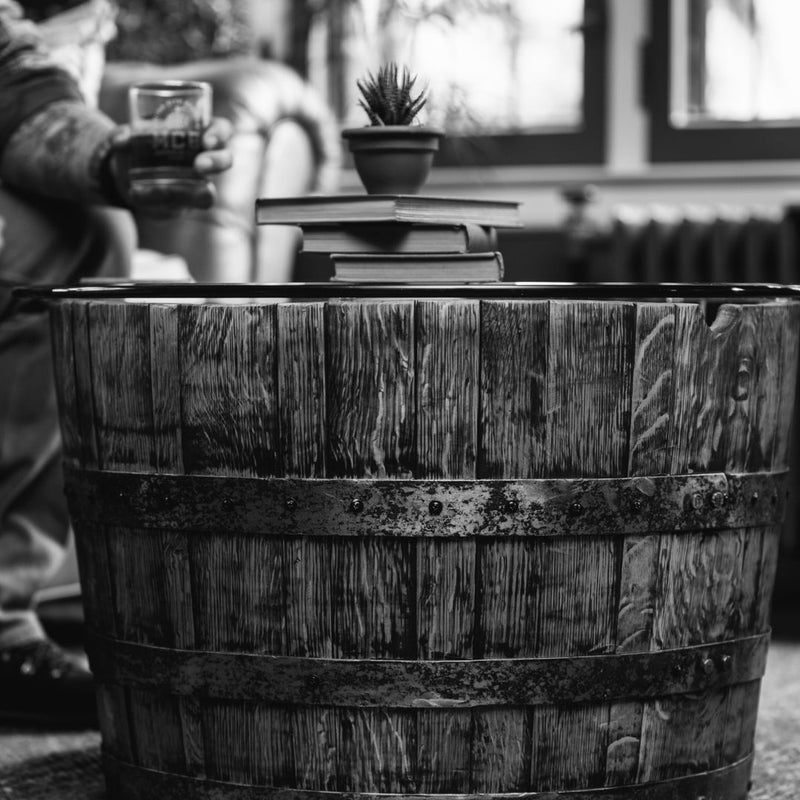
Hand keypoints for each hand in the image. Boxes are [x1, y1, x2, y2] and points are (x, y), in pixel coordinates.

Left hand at [107, 117, 233, 212]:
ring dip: (188, 193)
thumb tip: (122, 140)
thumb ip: (121, 135)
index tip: (206, 140)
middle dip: (216, 163)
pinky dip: (157, 200)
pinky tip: (138, 194)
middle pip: (226, 160)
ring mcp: (198, 185)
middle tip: (199, 167)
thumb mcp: (126, 135)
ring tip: (160, 189)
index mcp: (200, 133)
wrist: (126, 173)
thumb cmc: (136, 145)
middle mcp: (205, 160)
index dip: (220, 134)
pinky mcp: (184, 205)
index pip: (222, 130)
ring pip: (208, 194)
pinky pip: (179, 207)